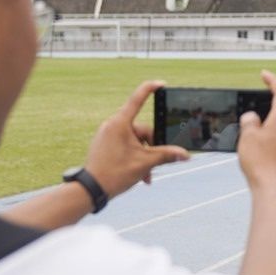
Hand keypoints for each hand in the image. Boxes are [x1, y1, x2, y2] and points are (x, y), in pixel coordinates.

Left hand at [85, 80, 189, 197]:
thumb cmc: (114, 174)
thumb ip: (167, 155)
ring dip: (144, 157)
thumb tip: (185, 154)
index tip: (162, 84)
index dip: (151, 89)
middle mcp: (112, 125)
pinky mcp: (105, 144)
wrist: (90, 190)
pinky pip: (125, 146)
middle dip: (152, 148)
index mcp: (120, 123)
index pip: (138, 99)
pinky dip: (134, 157)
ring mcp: (107, 135)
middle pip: (142, 130)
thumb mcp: (145, 163)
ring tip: (146, 175)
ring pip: (135, 141)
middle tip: (156, 165)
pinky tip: (138, 174)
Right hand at [237, 71, 275, 191]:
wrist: (272, 188)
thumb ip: (249, 121)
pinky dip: (267, 131)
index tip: (264, 74)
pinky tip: (256, 139)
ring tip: (252, 120)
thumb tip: (252, 118)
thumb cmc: (260, 162)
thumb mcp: (248, 136)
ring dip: (267, 117)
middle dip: (271, 98)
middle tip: (259, 94)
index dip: (273, 80)